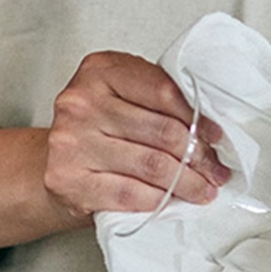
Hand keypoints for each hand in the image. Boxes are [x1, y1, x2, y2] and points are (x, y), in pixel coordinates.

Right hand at [44, 51, 230, 220]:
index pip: (163, 92)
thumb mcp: (124, 95)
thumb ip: (158, 98)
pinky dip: (159, 200)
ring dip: (187, 182)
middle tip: (216, 170)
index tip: (216, 136)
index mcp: (100, 71)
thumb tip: (208, 129)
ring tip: (204, 189)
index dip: (197, 118)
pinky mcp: (68, 180)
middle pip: (161, 131)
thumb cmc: (96, 126)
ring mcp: (72, 142)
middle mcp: (81, 103)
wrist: (54, 160)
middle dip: (198, 156)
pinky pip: (129, 193)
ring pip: (151, 165)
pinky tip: (173, 201)